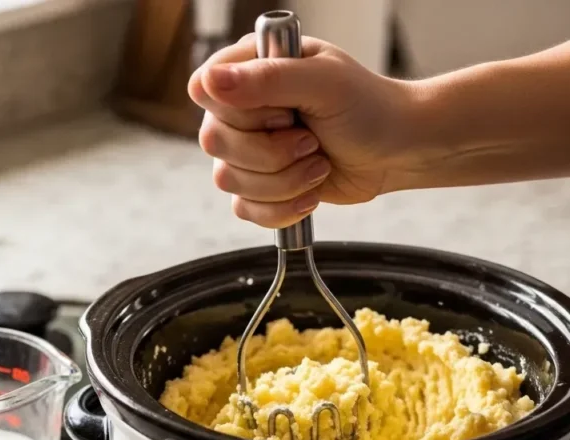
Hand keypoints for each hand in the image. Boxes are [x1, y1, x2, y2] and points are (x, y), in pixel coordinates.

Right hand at [188, 34, 416, 226]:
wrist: (395, 151)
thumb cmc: (368, 107)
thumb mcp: (323, 83)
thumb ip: (267, 80)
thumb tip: (210, 82)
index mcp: (252, 68)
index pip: (204, 88)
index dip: (240, 111)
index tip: (285, 112)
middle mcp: (243, 108)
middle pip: (214, 141)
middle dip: (270, 152)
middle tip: (311, 140)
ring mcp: (249, 150)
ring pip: (229, 180)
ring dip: (283, 182)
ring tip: (318, 163)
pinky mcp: (260, 187)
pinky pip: (244, 210)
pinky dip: (282, 209)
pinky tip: (312, 192)